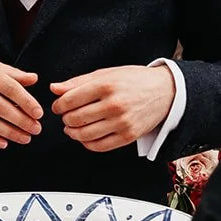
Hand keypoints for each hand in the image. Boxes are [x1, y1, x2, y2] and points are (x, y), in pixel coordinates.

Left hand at [52, 65, 174, 151]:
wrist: (165, 91)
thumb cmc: (134, 80)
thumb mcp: (106, 74)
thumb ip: (78, 82)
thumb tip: (54, 88)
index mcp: (106, 85)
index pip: (70, 100)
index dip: (58, 105)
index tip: (57, 106)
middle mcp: (114, 105)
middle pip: (75, 118)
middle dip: (65, 118)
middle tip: (66, 115)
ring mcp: (122, 122)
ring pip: (84, 135)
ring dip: (72, 132)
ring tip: (72, 127)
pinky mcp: (128, 137)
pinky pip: (99, 146)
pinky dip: (87, 143)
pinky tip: (85, 136)